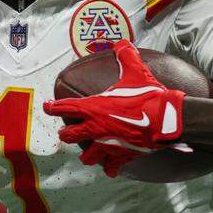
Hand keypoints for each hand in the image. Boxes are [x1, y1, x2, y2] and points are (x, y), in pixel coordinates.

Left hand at [43, 41, 184, 175]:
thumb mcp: (135, 72)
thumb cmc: (147, 96)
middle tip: (66, 132)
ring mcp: (107, 145)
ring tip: (88, 153)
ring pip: (87, 157)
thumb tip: (123, 43)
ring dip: (87, 155)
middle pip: (69, 136)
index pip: (65, 108)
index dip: (53, 107)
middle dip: (66, 134)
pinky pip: (111, 167)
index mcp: (93, 107)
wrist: (165, 119)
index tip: (47, 107)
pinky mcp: (121, 156)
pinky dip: (110, 168)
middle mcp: (95, 128)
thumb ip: (126, 57)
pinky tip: (111, 169)